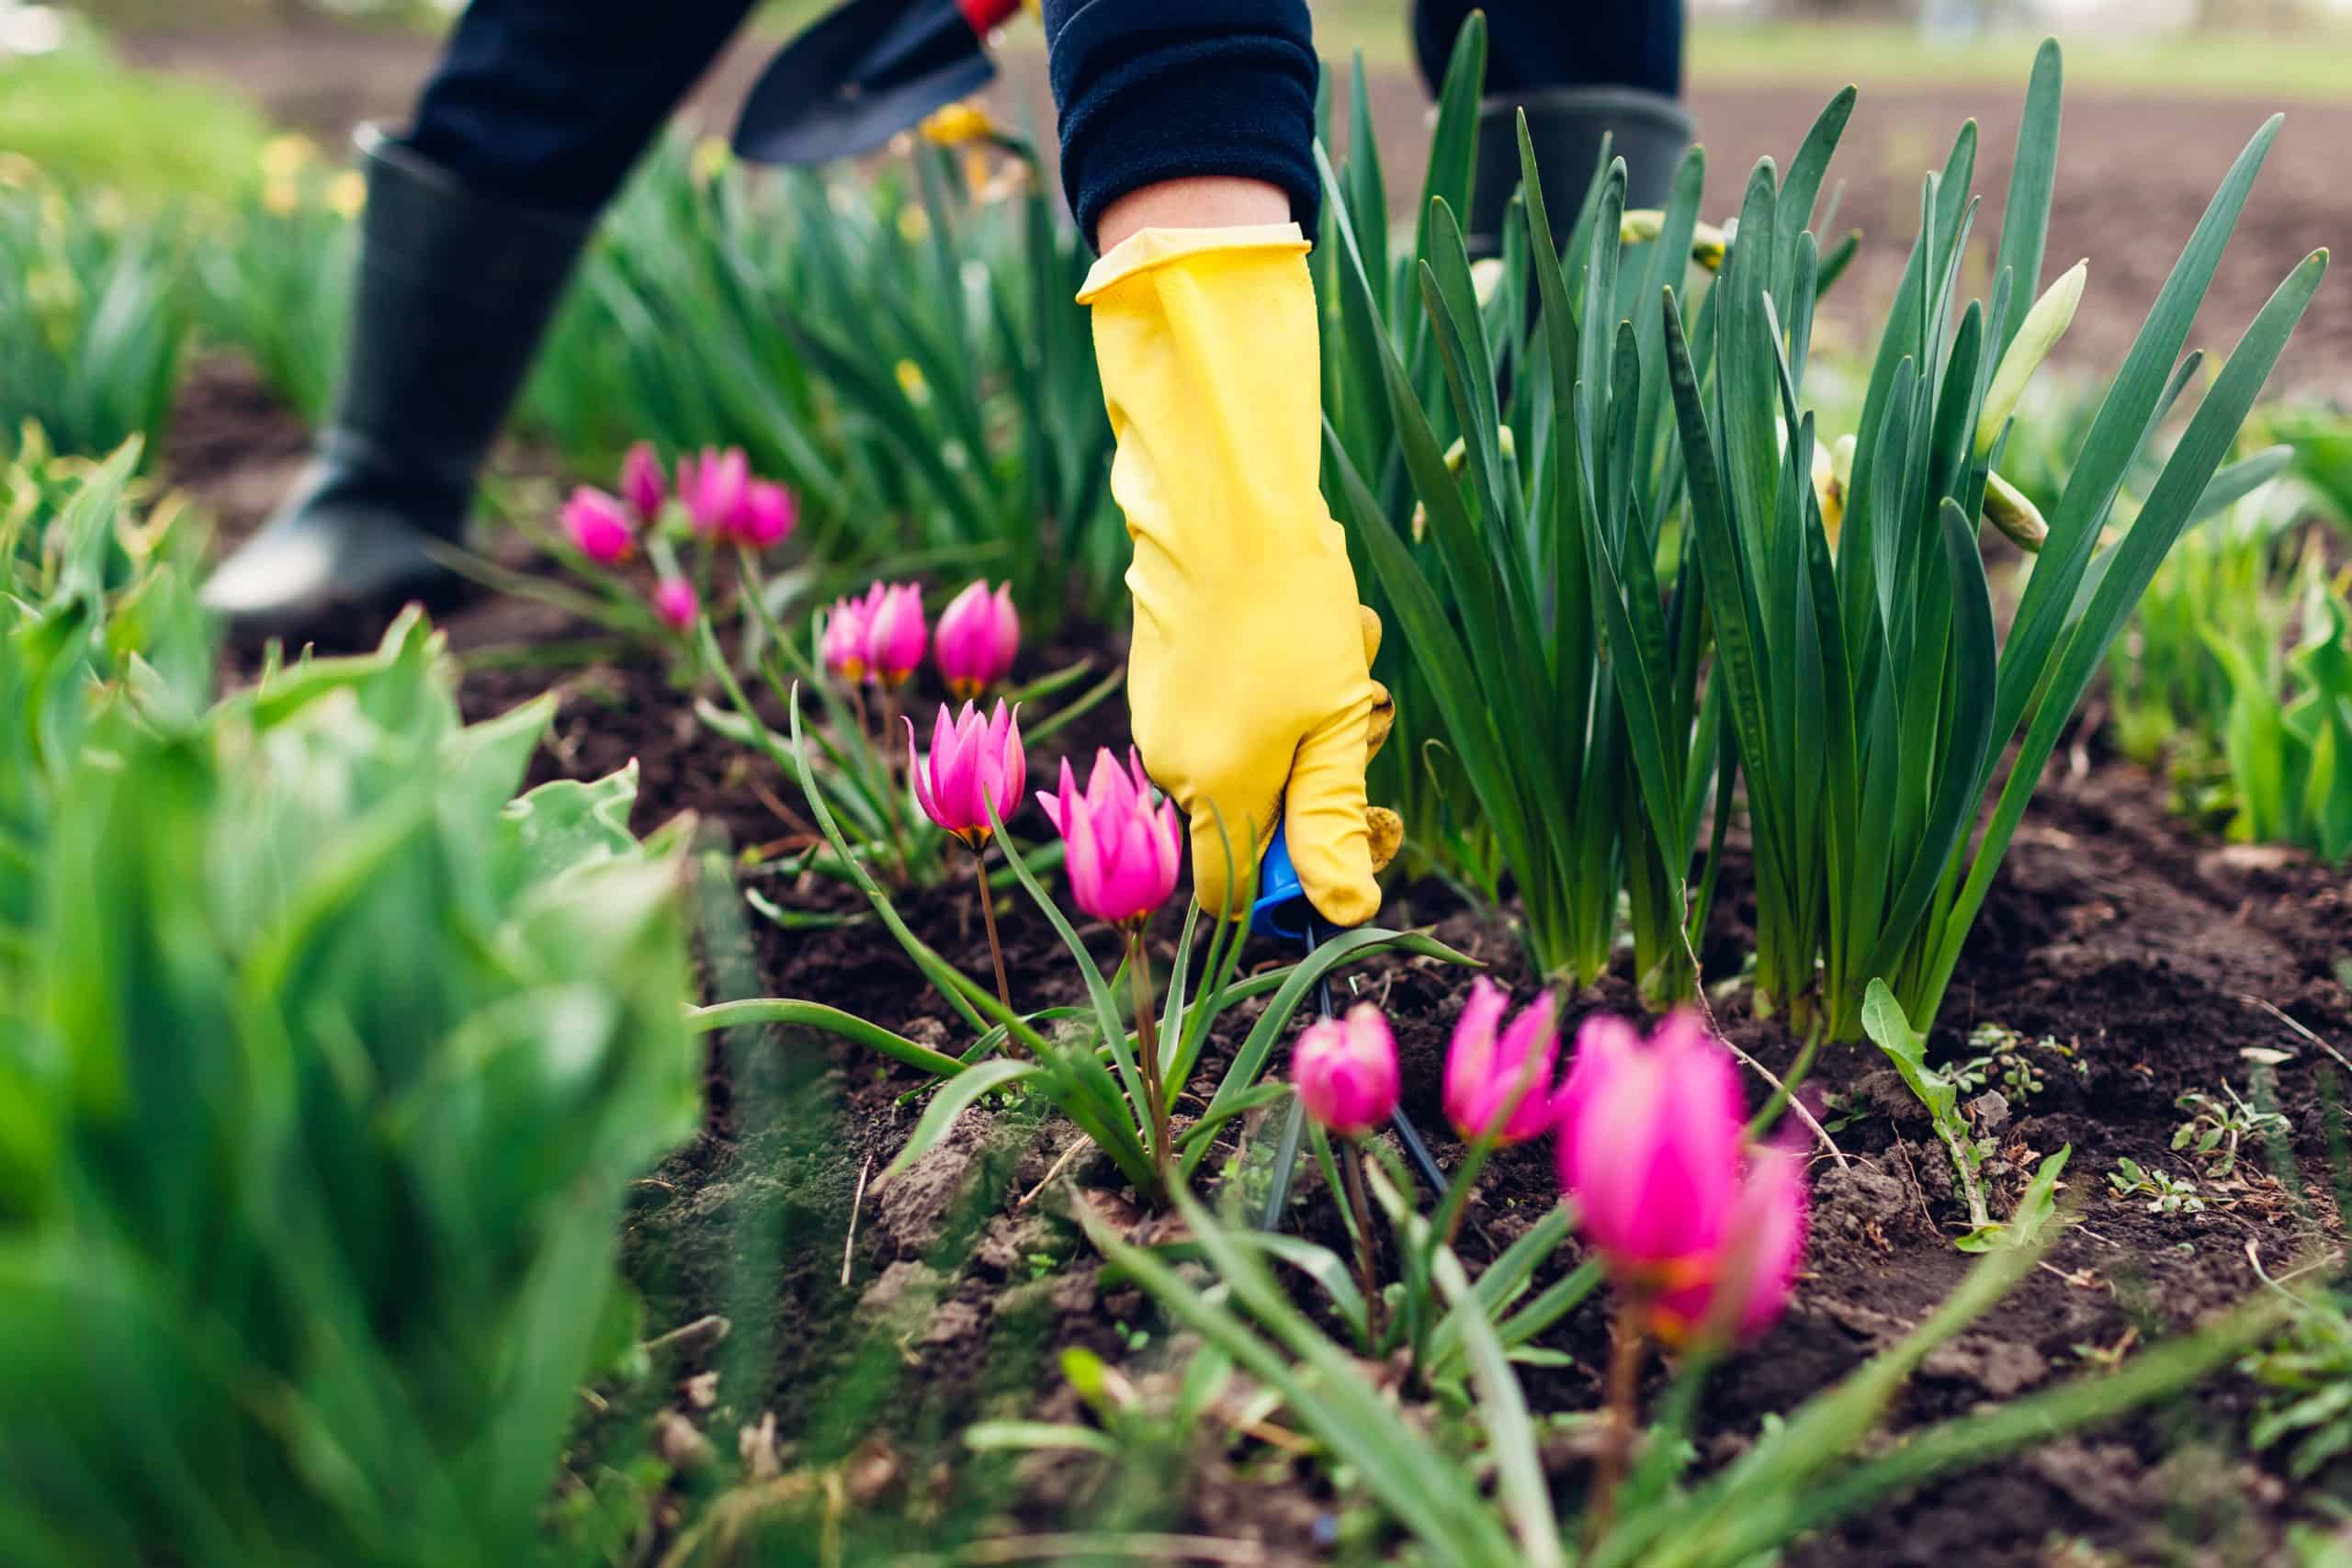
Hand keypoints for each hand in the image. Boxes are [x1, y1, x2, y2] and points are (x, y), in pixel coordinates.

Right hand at [1080, 224, 1391, 924]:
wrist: (1225, 503)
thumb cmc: (1291, 615)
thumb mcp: (1336, 727)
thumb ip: (1333, 823)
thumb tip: (1345, 912)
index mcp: (1215, 792)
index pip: (1233, 897)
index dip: (1292, 889)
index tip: (1352, 836)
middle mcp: (1171, 765)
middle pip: (1252, 821)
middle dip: (1318, 783)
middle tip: (1365, 719)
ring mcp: (1159, 716)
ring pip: (1250, 757)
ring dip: (1308, 724)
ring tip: (1343, 649)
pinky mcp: (1161, 673)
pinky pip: (1229, 709)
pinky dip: (1274, 687)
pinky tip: (1307, 625)